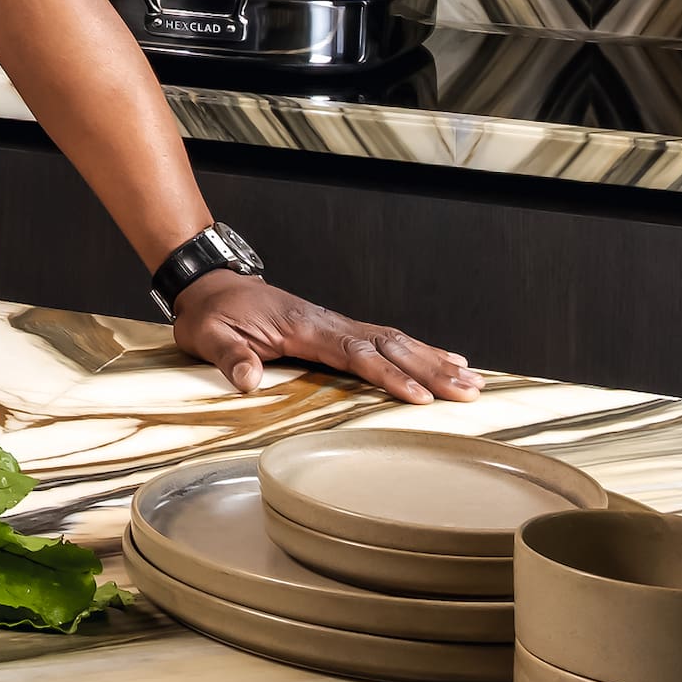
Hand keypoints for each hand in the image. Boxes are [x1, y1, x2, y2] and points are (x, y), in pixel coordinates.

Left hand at [172, 273, 476, 403]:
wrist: (210, 285)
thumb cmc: (211, 315)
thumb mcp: (208, 335)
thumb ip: (230, 357)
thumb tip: (248, 380)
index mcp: (302, 326)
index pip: (355, 353)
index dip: (389, 376)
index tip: (420, 397)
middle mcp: (327, 321)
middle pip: (388, 345)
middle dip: (430, 369)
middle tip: (469, 390)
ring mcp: (335, 323)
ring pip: (394, 340)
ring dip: (433, 360)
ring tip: (472, 379)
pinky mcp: (337, 329)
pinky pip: (385, 338)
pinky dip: (419, 350)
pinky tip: (445, 360)